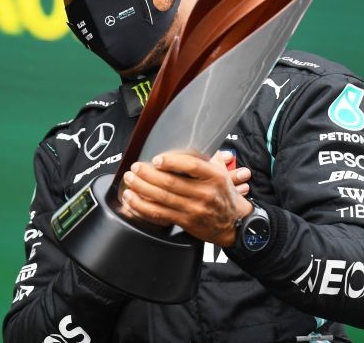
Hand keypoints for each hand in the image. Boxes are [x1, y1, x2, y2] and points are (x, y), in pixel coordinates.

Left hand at [121, 150, 253, 246]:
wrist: (233, 224)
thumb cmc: (225, 195)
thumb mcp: (222, 172)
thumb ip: (208, 157)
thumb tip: (193, 138)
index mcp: (214, 176)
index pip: (192, 166)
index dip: (172, 162)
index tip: (157, 159)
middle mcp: (205, 193)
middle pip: (171, 182)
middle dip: (148, 174)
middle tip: (136, 167)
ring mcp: (194, 209)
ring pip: (162, 198)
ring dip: (142, 188)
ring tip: (130, 179)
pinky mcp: (185, 222)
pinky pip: (159, 214)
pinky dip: (142, 206)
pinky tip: (132, 199)